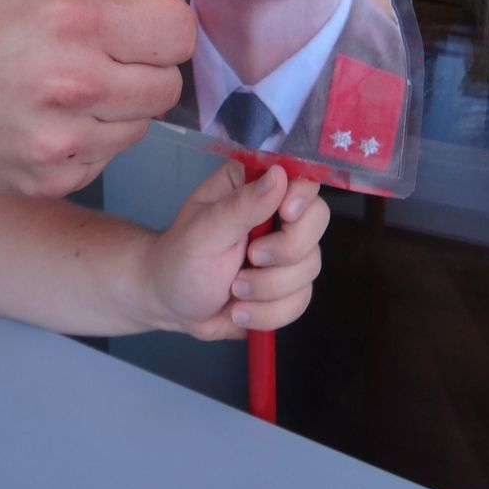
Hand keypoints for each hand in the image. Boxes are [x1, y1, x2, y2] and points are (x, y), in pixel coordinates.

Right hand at [0, 0, 195, 196]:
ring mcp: (62, 139)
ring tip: (78, 85)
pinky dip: (95, 138)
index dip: (165, 21)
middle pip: (169, 85)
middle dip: (148, 66)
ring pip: (143, 124)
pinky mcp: (54, 178)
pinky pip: (110, 156)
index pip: (179, 32)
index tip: (139, 20)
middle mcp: (72, 83)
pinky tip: (61, 116)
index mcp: (76, 19)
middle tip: (108, 54)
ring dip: (123, 105)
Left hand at [144, 162, 329, 338]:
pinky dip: (268, 313)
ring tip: (234, 290)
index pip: (301, 178)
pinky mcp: (288, 286)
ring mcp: (287, 250)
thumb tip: (279, 175)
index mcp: (254, 185)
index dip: (301, 198)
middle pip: (317, 222)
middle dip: (285, 252)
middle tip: (250, 258)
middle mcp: (277, 213)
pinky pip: (301, 300)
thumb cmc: (180, 259)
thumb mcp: (204, 231)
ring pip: (310, 267)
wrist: (171, 305)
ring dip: (269, 289)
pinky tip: (240, 310)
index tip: (284, 214)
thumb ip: (241, 205)